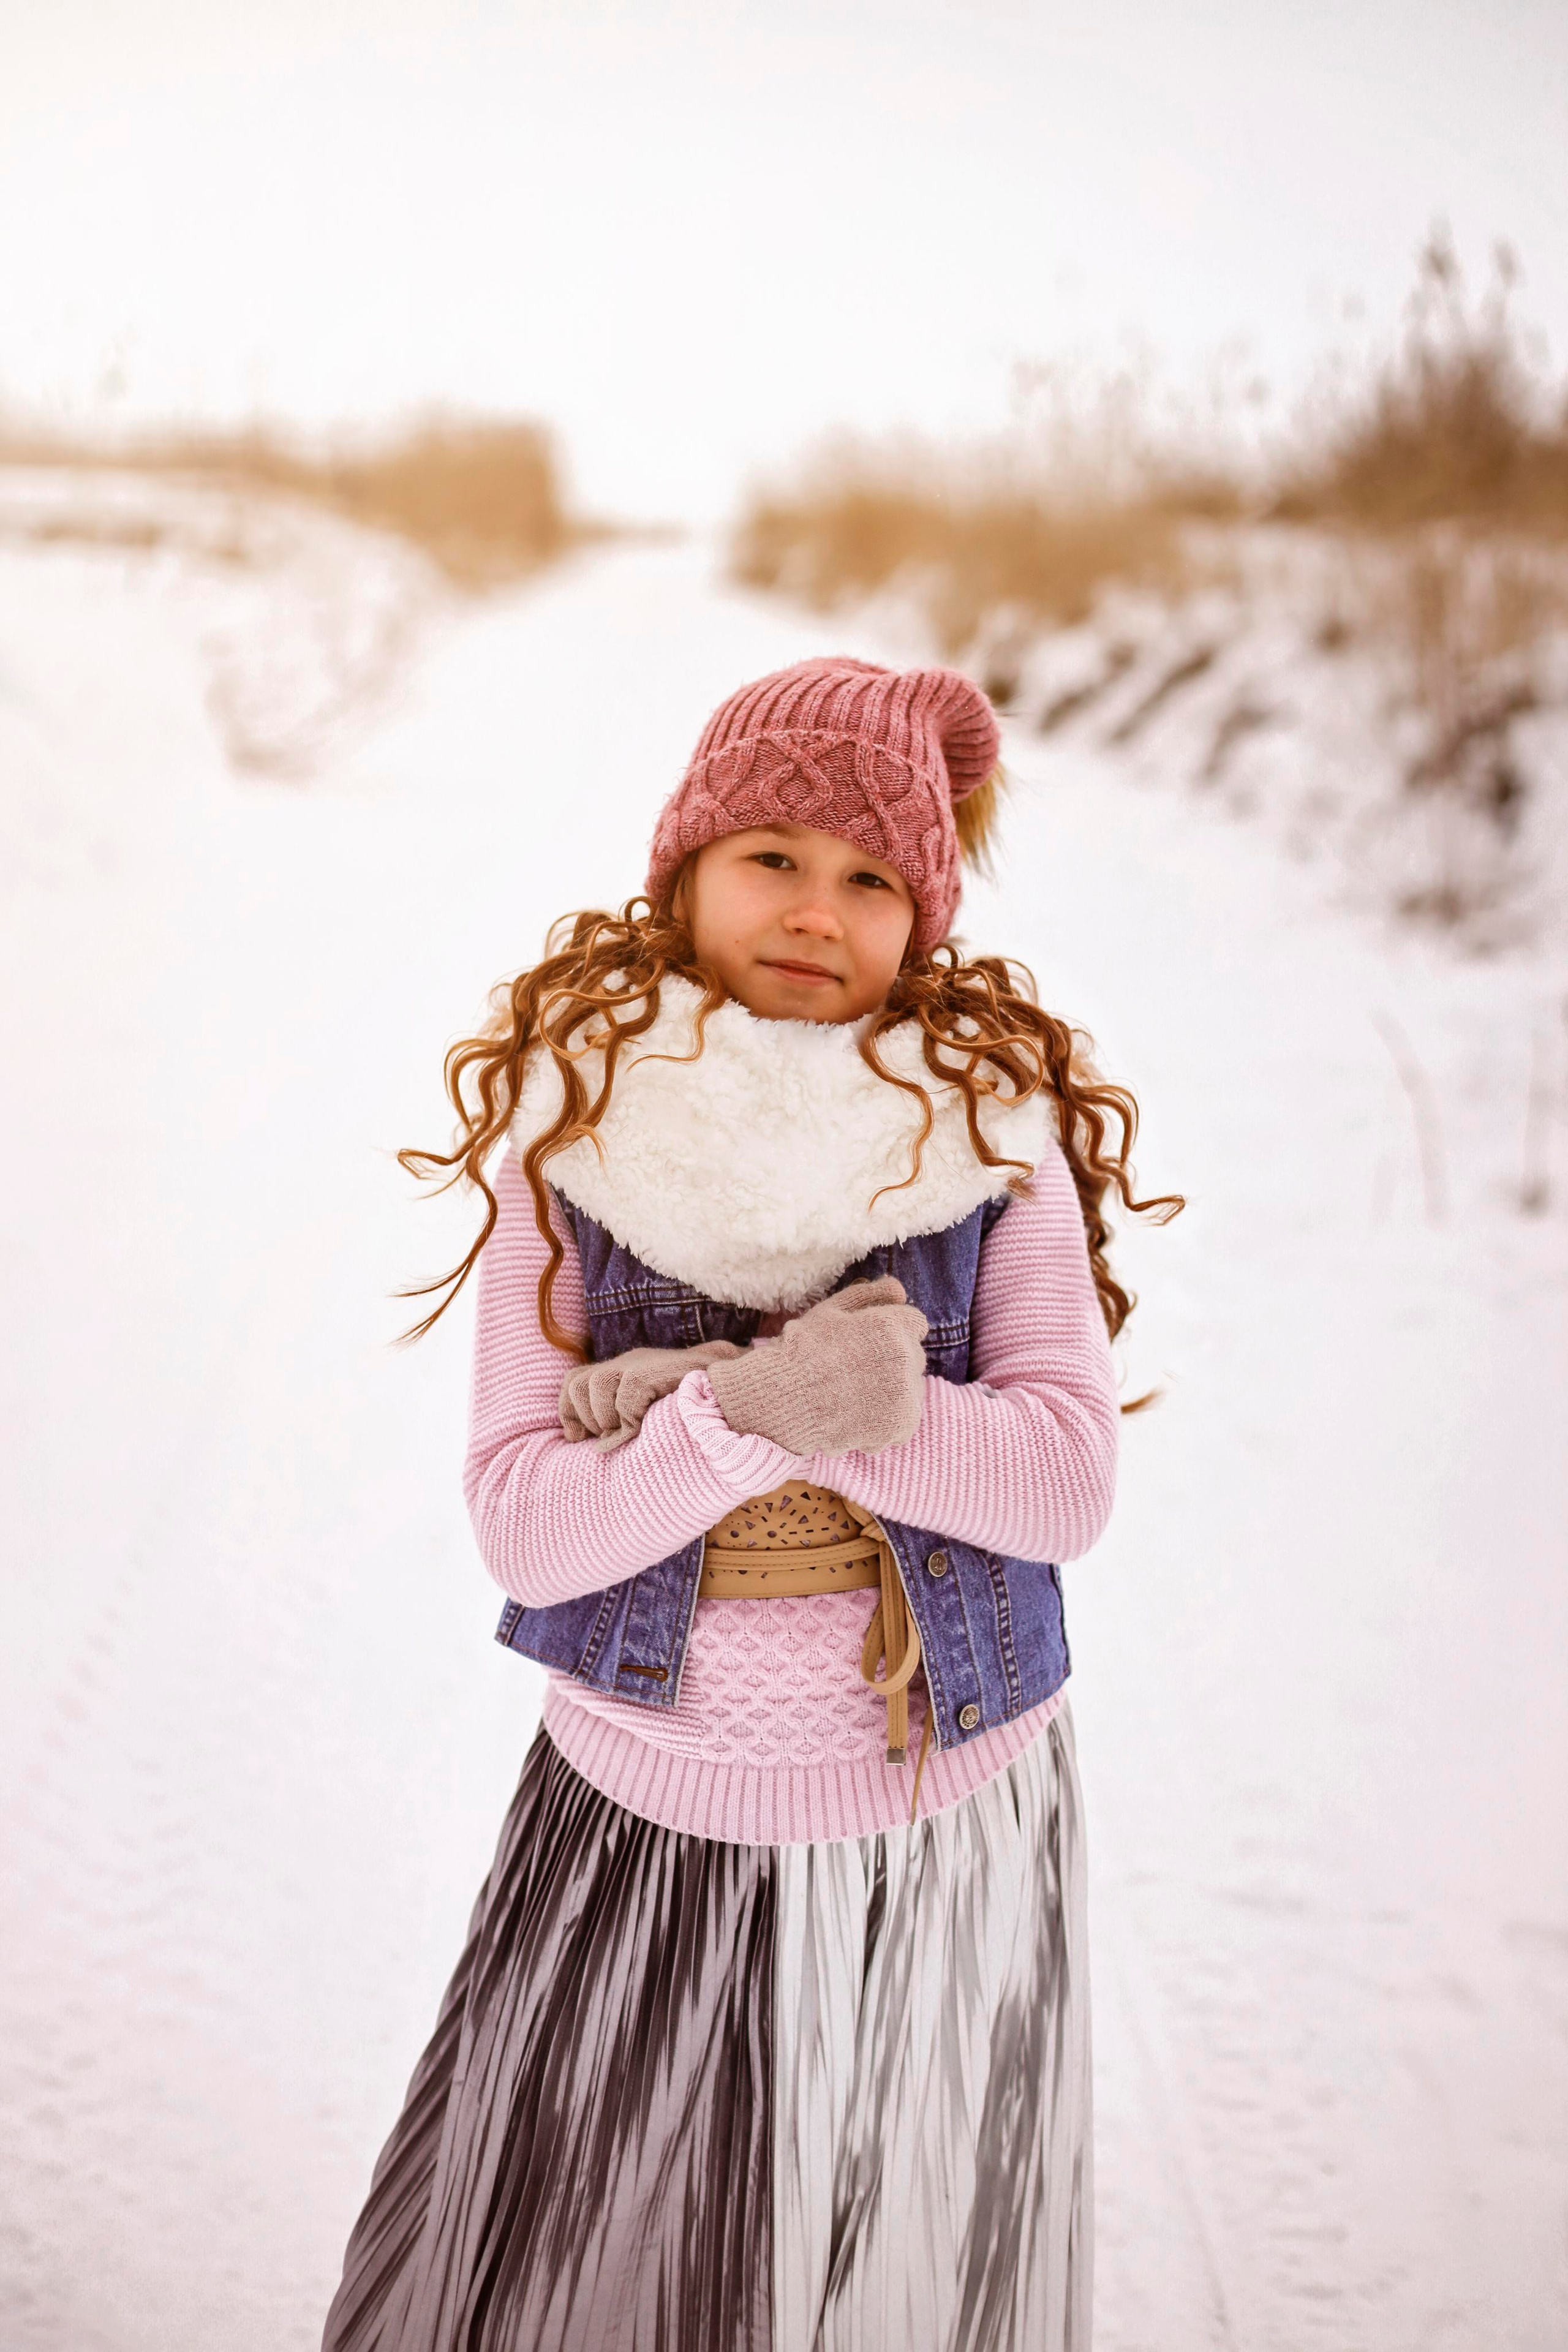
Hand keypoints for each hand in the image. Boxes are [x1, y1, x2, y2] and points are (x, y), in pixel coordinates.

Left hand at [559, 1339, 744, 1450]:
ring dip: (608, 1419)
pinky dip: (630, 1416)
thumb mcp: (656, 1419)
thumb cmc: (701, 1416)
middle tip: (612, 1439)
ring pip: (598, 1384)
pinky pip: (629, 1390)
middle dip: (587, 1418)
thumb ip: (629, 1424)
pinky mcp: (662, 1369)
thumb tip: (598, 1445)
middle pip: (580, 1383)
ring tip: (630, 1435)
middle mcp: (632, 1362)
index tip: (577, 1437)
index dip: (569, 1410)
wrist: (745, 1394)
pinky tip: (645, 1429)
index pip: (576, 1380)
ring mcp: (646, 1362)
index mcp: (627, 1372)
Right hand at [706, 1276, 928, 1456]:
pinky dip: (887, 1423)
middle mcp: (906, 1356)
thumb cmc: (802, 1351)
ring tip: (854, 1396)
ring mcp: (906, 1393)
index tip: (867, 1344)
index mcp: (891, 1324)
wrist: (784, 1399)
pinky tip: (858, 1417)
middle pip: (914, 1356)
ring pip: (911, 1389)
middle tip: (855, 1371)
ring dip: (892, 1393)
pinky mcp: (902, 1424)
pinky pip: (905, 1420)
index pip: (915, 1323)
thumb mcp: (831, 1311)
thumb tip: (900, 1290)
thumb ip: (868, 1296)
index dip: (891, 1331)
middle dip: (893, 1362)